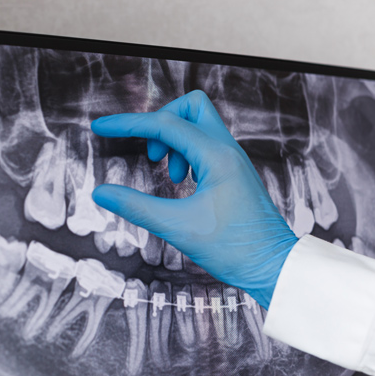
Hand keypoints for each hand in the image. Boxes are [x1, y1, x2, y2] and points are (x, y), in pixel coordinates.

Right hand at [91, 90, 297, 309]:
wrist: (274, 267)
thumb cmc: (236, 249)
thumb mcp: (178, 228)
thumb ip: (136, 207)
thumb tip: (101, 193)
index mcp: (216, 157)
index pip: (164, 125)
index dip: (127, 124)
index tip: (101, 128)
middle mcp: (228, 151)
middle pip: (190, 108)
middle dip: (161, 122)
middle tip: (151, 155)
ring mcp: (233, 161)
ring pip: (199, 126)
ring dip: (175, 142)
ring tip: (171, 176)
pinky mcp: (234, 174)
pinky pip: (206, 146)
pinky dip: (186, 155)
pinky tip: (183, 182)